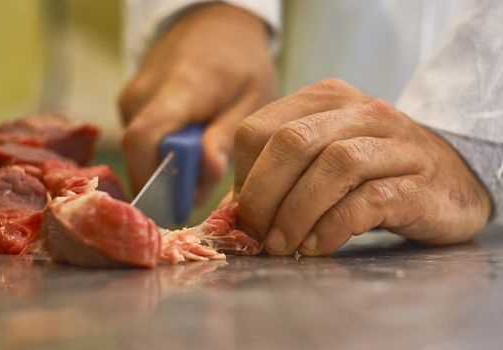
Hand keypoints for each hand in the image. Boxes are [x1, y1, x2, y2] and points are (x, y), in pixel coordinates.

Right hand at [119, 3, 275, 198]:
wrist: (215, 23)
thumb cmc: (241, 62)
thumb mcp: (252, 98)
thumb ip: (226, 136)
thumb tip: (206, 172)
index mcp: (180, 89)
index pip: (144, 140)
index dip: (154, 180)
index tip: (178, 207)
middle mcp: (144, 93)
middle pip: (142, 153)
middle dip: (170, 178)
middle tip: (207, 177)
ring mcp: (133, 96)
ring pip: (142, 149)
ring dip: (171, 163)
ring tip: (205, 150)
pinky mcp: (131, 102)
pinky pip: (144, 138)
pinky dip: (166, 149)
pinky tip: (192, 138)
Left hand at [233, 79, 491, 255]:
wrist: (450, 178)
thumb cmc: (374, 171)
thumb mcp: (321, 162)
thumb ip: (277, 181)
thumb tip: (230, 217)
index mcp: (324, 100)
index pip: (260, 129)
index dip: (243, 176)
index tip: (243, 215)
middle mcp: (360, 112)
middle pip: (293, 142)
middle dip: (263, 195)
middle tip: (258, 235)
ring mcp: (394, 143)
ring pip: (333, 166)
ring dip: (297, 213)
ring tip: (285, 246)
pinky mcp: (418, 182)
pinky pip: (368, 199)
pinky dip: (333, 226)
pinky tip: (318, 246)